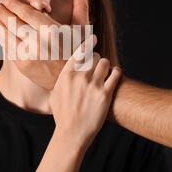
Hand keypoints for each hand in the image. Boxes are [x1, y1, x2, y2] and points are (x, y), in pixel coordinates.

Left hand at [0, 0, 89, 89]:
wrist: (72, 81)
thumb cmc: (78, 53)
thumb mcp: (82, 30)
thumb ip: (80, 7)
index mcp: (51, 30)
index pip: (26, 13)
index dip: (15, 5)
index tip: (8, 0)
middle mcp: (38, 41)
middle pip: (14, 22)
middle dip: (3, 12)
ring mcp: (28, 54)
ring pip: (8, 34)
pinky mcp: (22, 65)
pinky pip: (7, 47)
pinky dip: (1, 37)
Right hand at [49, 35, 121, 149]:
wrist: (71, 134)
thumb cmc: (62, 116)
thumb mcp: (55, 95)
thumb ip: (60, 81)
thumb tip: (63, 73)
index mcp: (66, 75)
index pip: (79, 52)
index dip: (88, 44)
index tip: (93, 38)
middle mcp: (79, 77)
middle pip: (94, 56)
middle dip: (97, 59)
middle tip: (98, 65)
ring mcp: (93, 85)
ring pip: (105, 63)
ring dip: (106, 65)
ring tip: (106, 71)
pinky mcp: (105, 94)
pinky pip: (115, 74)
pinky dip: (116, 72)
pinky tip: (115, 74)